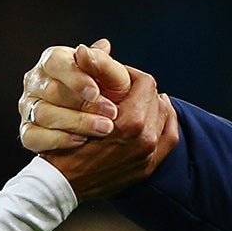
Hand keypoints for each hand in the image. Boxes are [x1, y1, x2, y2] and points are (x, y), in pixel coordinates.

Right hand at [19, 38, 131, 151]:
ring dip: (76, 122)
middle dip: (83, 105)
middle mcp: (35, 81)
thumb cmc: (107, 94)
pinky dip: (58, 140)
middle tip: (110, 114)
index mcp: (53, 60)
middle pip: (51, 91)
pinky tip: (80, 140)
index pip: (55, 63)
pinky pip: (33, 137)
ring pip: (43, 114)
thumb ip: (103, 62)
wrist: (103, 124)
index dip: (75, 78)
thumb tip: (89, 49)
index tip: (95, 92)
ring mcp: (28, 106)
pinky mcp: (26, 131)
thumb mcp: (114, 77)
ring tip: (102, 128)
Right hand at [20, 40, 178, 200]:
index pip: (145, 82)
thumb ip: (93, 77)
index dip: (130, 73)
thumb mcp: (77, 108)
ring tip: (140, 100)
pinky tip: (155, 116)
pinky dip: (165, 123)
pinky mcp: (147, 167)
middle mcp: (145, 138)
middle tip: (128, 87)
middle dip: (142, 89)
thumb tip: (99, 45)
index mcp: (130, 120)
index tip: (119, 75)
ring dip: (153, 105)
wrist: (62, 185)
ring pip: (164, 115)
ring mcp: (148, 155)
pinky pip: (169, 138)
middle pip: (156, 98)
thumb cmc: (65, 143)